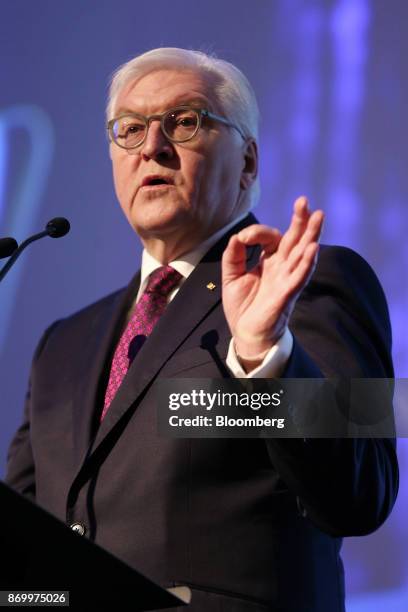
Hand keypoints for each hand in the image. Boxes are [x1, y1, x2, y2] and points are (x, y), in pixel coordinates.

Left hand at [222, 196, 323, 362]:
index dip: (259, 232)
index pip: (272, 238)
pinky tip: (313, 249)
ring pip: (302, 254)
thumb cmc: (243, 307)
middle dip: (300, 220)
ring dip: (311, 235)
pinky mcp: (286, 295)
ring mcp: (286, 280)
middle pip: (295, 240)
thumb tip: (238, 236)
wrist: (246, 335)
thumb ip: (234, 254)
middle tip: (305, 201)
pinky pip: (299, 277)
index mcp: (270, 262)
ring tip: (319, 216)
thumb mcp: (231, 275)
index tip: (244, 238)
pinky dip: (307, 263)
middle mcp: (282, 268)